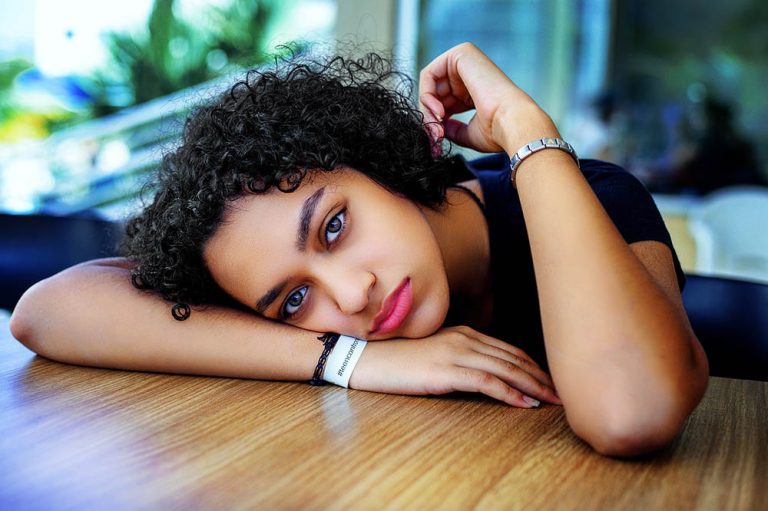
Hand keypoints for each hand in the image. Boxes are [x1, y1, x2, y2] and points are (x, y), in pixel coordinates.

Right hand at [348, 325, 560, 407]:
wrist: (365, 357)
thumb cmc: (397, 358)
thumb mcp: (434, 352)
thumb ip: (459, 356)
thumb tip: (481, 373)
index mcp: (463, 332)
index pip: (507, 349)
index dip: (532, 365)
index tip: (549, 380)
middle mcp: (465, 338)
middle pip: (513, 358)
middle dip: (540, 376)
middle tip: (561, 393)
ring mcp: (456, 353)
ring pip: (506, 369)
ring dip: (533, 386)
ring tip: (552, 401)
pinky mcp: (446, 371)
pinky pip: (487, 382)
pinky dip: (509, 393)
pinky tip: (524, 404)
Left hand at [419, 42, 559, 153]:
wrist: (511, 122)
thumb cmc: (497, 131)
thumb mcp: (469, 133)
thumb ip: (453, 129)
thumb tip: (440, 128)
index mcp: (474, 89)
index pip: (443, 100)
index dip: (436, 120)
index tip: (437, 137)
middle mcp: (470, 72)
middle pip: (434, 92)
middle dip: (429, 115)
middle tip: (434, 135)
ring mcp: (466, 59)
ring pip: (429, 84)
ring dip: (427, 109)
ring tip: (436, 126)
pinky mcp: (460, 53)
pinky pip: (429, 74)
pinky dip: (426, 95)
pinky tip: (437, 111)